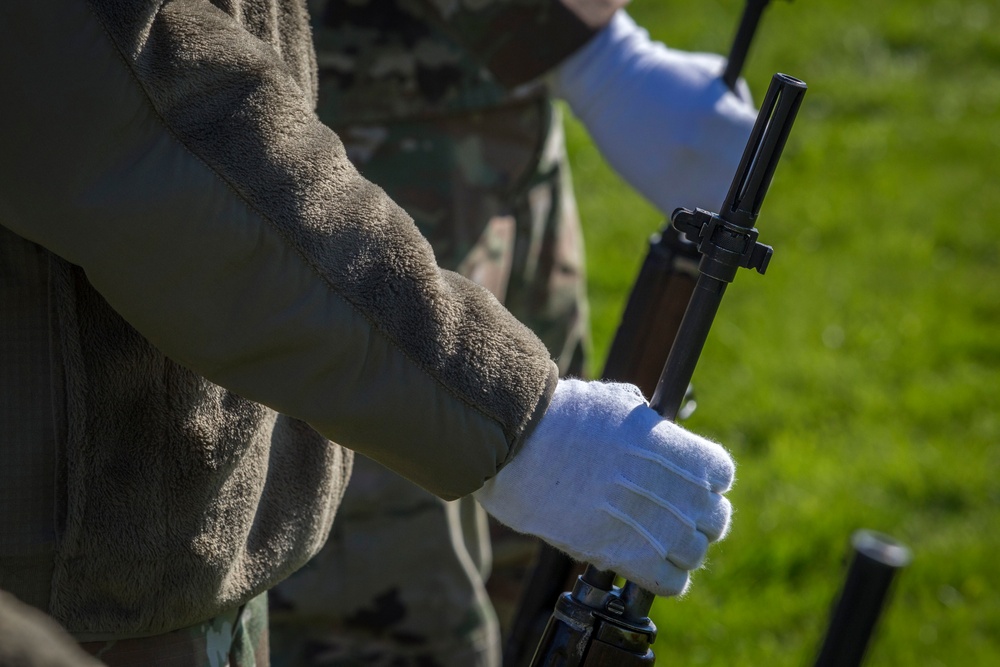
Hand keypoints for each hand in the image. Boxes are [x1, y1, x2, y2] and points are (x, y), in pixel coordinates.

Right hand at [474, 378, 734, 595]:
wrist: (514, 441)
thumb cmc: (555, 415)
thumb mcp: (614, 403)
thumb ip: (646, 422)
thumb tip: (657, 431)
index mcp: (667, 443)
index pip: (720, 472)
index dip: (710, 480)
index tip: (695, 484)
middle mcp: (664, 483)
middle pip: (714, 517)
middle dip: (702, 520)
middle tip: (680, 519)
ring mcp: (644, 520)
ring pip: (694, 552)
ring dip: (683, 551)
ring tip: (662, 545)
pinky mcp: (617, 552)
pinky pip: (668, 581)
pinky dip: (665, 579)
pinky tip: (650, 568)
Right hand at [549, 11, 757, 215]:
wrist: (611, 85)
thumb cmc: (666, 77)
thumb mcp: (714, 77)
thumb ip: (739, 106)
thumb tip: (753, 140)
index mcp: (730, 121)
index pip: (765, 154)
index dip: (761, 158)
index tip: (754, 159)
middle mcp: (712, 153)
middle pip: (749, 187)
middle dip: (744, 183)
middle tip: (733, 178)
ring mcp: (688, 179)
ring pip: (723, 209)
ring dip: (719, 203)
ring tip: (707, 185)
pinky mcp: (664, 197)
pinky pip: (693, 218)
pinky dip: (694, 212)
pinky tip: (686, 193)